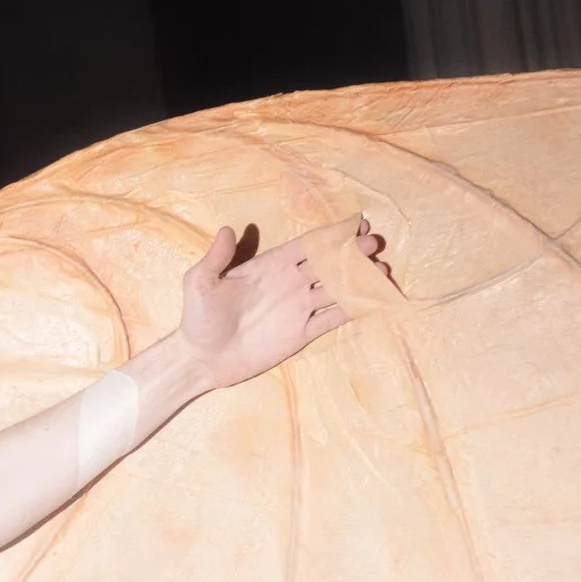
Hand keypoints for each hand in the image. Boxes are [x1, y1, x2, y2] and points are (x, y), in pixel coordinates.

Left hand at [178, 215, 388, 390]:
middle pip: (329, 263)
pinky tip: (372, 299)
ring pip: (336, 288)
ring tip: (382, 269)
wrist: (200, 359)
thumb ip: (216, 258)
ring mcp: (297, 309)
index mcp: (271, 266)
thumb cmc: (198, 319)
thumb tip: (227, 229)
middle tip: (373, 243)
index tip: (357, 221)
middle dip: (352, 252)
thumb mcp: (200, 283)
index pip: (309, 245)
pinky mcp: (299, 334)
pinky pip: (332, 318)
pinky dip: (353, 308)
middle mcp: (289, 284)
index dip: (333, 233)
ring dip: (359, 278)